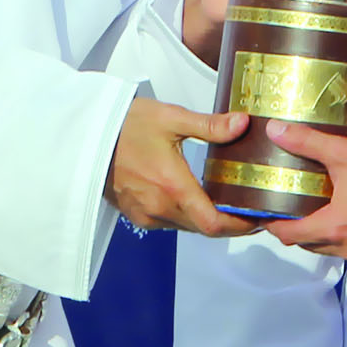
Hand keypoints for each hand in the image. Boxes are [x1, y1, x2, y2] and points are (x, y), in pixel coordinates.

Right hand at [107, 98, 259, 235]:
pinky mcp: (136, 214)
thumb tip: (242, 124)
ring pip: (188, 227)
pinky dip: (188, 216)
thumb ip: (209, 126)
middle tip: (251, 207)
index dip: (241, 226)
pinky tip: (195, 197)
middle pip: (205, 228)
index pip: (214, 223)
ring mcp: (146, 214)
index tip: (259, 217)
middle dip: (230, 222)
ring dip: (208, 219)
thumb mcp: (170, 118)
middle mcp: (159, 208)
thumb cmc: (125, 125)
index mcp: (172, 187)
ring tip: (227, 201)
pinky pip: (170, 223)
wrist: (86, 136)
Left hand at [261, 128, 346, 266]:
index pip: (289, 236)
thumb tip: (276, 131)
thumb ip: (307, 143)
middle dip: (299, 229)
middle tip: (295, 208)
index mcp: (335, 228)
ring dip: (325, 235)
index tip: (268, 215)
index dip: (274, 226)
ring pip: (333, 250)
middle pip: (309, 245)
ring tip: (323, 211)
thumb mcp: (346, 153)